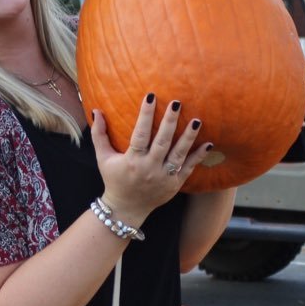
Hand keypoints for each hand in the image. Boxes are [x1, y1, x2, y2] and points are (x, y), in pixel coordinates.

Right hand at [90, 94, 213, 225]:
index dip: (146, 115)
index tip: (151, 97)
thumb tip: (96, 111)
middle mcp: (149, 168)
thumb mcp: (103, 158)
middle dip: (170, 122)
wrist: (126, 209)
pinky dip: (198, 156)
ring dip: (189, 137)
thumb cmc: (114, 179)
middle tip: (177, 103)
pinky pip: (189, 168)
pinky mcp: (174, 184)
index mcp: (133, 160)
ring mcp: (164, 177)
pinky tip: (208, 143)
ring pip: (179, 154)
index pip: (140, 134)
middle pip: (162, 142)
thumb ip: (99, 134)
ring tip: (197, 120)